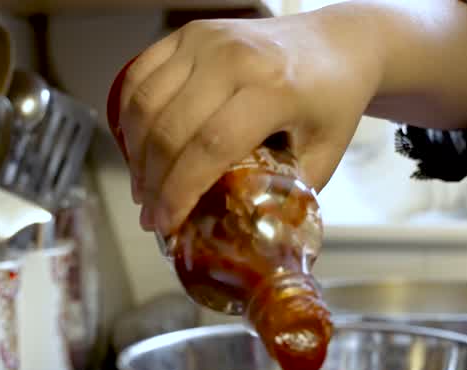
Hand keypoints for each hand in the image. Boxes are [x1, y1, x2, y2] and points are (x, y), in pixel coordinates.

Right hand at [108, 8, 382, 236]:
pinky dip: (130, 115)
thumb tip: (242, 239)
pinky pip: (141, 75)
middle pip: (171, 128)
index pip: (211, 146)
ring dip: (135, 152)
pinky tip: (137, 147)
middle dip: (153, 182)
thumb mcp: (323, 155)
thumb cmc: (332, 102)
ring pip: (147, 102)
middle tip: (151, 216)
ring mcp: (206, 39)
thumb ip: (285, 196)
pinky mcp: (189, 32)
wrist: (337, 43)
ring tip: (143, 189)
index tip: (167, 224)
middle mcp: (234, 57)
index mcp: (273, 89)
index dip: (181, 191)